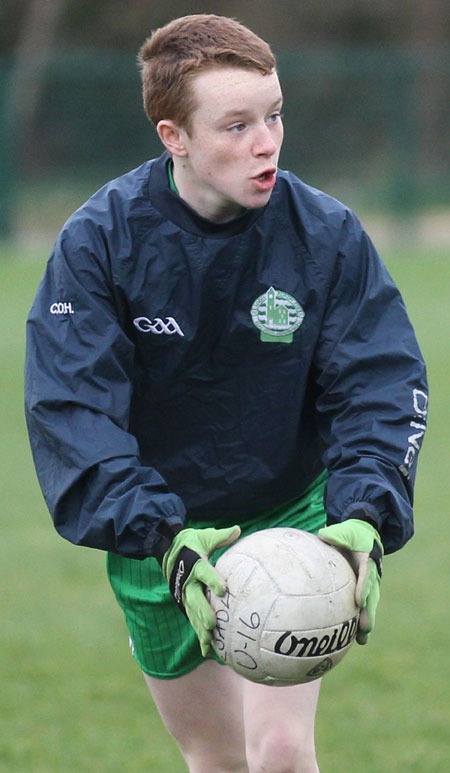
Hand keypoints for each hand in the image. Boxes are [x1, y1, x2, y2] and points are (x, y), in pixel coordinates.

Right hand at [162, 525, 240, 655]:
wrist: (168, 549)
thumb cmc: (191, 542)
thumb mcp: (205, 536)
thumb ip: (221, 536)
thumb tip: (238, 529)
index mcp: (195, 563)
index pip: (204, 572)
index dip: (212, 580)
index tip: (222, 590)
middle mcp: (188, 581)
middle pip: (195, 598)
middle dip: (203, 612)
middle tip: (213, 624)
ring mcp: (185, 594)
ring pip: (192, 613)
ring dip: (200, 628)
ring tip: (209, 642)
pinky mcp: (185, 602)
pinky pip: (192, 619)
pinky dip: (199, 635)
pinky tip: (207, 650)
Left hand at [318, 519, 382, 644]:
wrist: (366, 536)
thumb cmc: (353, 534)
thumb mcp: (345, 531)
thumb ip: (335, 535)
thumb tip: (322, 536)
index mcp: (368, 560)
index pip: (366, 575)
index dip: (364, 588)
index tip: (359, 601)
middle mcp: (372, 574)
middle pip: (372, 596)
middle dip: (368, 613)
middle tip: (365, 627)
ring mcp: (371, 584)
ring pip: (370, 605)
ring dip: (366, 622)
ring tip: (362, 639)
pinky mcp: (366, 590)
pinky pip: (364, 607)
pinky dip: (361, 622)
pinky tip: (356, 639)